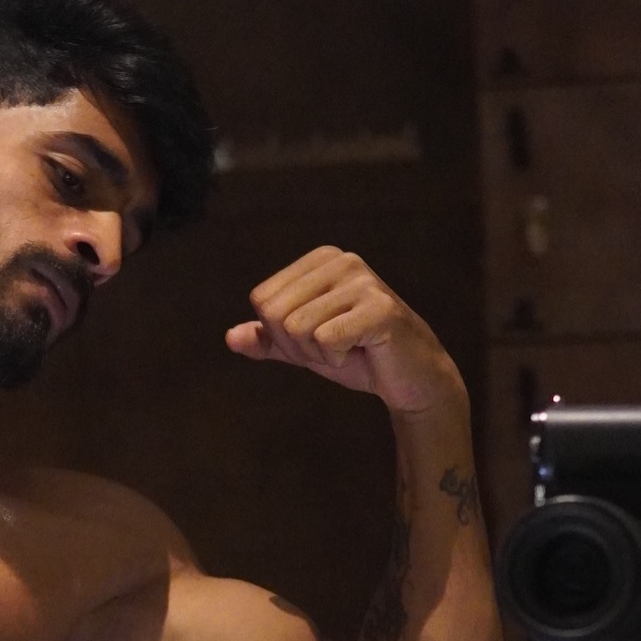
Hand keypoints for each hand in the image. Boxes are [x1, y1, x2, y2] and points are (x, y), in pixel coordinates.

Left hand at [225, 246, 462, 416]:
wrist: (411, 380)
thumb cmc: (358, 357)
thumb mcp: (304, 348)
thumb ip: (268, 340)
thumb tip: (230, 337)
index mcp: (320, 260)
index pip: (262, 300)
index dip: (280, 334)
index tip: (316, 339)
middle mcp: (342, 261)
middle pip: (275, 313)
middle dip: (296, 346)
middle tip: (333, 349)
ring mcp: (363, 281)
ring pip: (297, 328)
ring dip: (318, 355)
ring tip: (349, 350)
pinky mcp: (380, 309)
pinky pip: (325, 339)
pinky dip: (336, 360)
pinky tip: (363, 353)